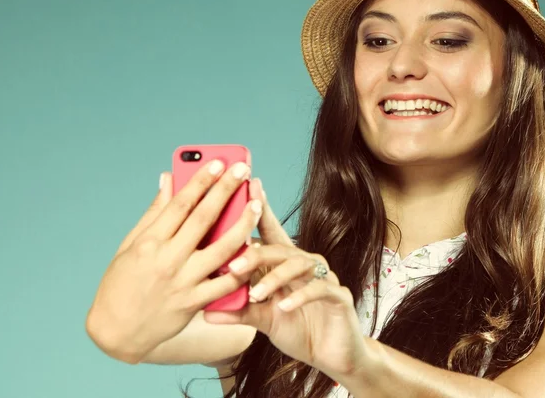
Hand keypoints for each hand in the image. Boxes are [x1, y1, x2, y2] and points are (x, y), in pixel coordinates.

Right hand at [85, 161, 260, 362]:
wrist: (116, 332)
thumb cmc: (120, 283)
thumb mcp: (130, 244)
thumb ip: (154, 212)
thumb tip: (168, 179)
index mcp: (150, 242)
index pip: (181, 204)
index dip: (201, 181)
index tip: (218, 163)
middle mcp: (167, 260)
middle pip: (203, 219)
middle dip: (225, 191)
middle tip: (242, 169)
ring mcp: (183, 283)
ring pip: (221, 249)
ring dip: (242, 224)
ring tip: (256, 204)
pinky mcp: (194, 303)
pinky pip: (224, 284)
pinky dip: (241, 267)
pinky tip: (255, 249)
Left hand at [204, 183, 367, 377]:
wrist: (333, 356)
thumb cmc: (298, 329)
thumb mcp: (263, 319)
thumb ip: (238, 311)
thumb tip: (205, 311)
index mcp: (286, 264)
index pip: (271, 233)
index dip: (261, 210)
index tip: (248, 188)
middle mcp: (306, 265)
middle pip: (280, 248)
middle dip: (256, 253)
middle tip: (233, 265)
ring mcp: (325, 278)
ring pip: (299, 265)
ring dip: (274, 278)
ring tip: (255, 293)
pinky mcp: (339, 297)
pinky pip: (320, 289)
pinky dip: (300, 296)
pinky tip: (283, 306)